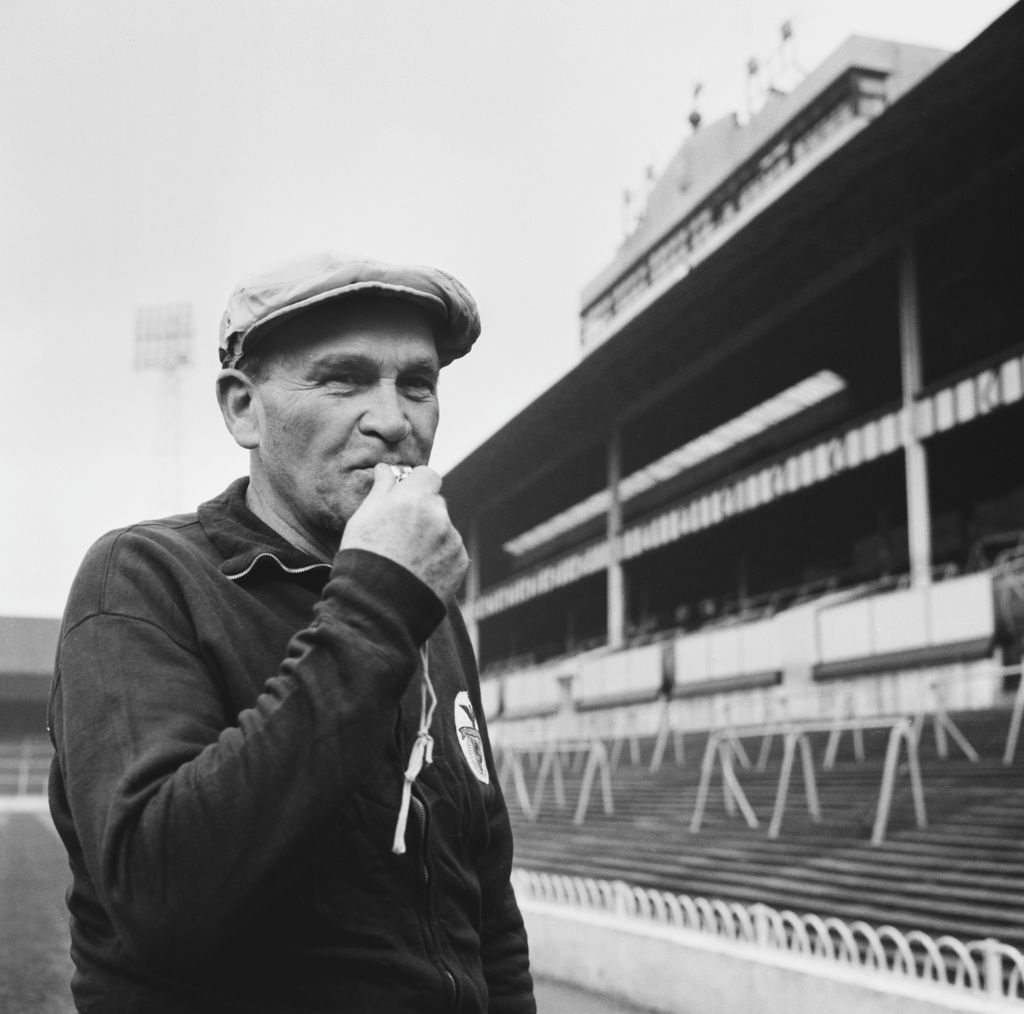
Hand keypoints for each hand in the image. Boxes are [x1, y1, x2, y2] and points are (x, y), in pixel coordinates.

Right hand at [340, 463, 467, 601]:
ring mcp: (452, 540)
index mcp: (414, 499)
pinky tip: (420, 569)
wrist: (379, 605)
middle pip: (435, 502)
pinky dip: (440, 556)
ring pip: (444, 528)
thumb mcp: (363, 518)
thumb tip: (386, 469)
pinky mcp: (460, 562)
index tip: (406, 494)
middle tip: (400, 532)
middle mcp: (439, 516)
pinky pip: (451, 550)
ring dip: (432, 535)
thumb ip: (381, 490)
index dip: (417, 483)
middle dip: (422, 510)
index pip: (428, 475)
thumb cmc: (364, 557)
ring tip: (407, 557)